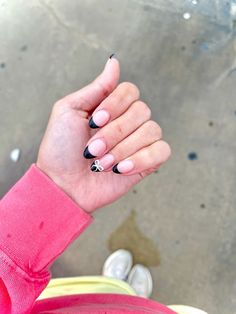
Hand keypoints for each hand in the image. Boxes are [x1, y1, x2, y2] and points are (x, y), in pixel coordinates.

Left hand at [36, 56, 170, 212]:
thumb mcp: (69, 110)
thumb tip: (114, 60)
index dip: (115, 105)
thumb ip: (96, 88)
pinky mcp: (147, 162)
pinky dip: (141, 159)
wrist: (62, 185)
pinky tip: (121, 169)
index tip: (93, 122)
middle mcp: (128, 122)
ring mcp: (139, 142)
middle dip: (114, 132)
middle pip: (141, 111)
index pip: (130, 91)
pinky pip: (161, 151)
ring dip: (123, 149)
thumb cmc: (60, 148)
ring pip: (152, 130)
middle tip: (92, 150)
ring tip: (102, 163)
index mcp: (111, 107)